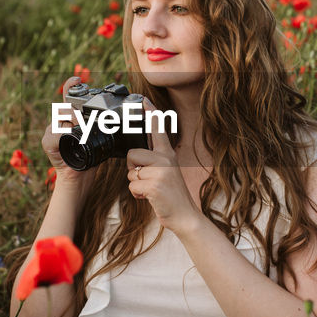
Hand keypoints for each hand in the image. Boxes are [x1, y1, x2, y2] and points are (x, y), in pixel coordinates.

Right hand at [42, 76, 96, 190]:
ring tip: (81, 130)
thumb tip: (121, 119)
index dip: (71, 86)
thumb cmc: (90, 159)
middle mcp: (60, 122)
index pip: (69, 99)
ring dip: (71, 122)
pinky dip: (62, 135)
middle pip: (65, 107)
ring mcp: (52, 131)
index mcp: (72, 119)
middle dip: (75, 110)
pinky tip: (68, 137)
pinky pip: (53, 134)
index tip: (77, 79)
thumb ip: (103, 128)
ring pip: (59, 119)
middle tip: (84, 120)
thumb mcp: (101, 140)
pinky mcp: (48, 143)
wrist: (79, 179)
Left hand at [125, 98, 202, 236]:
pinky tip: (150, 197)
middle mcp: (165, 159)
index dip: (151, 114)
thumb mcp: (167, 172)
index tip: (144, 101)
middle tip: (147, 179)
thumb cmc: (172, 195)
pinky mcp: (155, 185)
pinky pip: (132, 185)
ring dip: (136, 184)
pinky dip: (137, 194)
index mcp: (168, 154)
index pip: (158, 129)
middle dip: (133, 169)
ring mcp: (161, 171)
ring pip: (131, 172)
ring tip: (151, 189)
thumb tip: (136, 155)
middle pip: (133, 154)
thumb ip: (154, 160)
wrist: (185, 215)